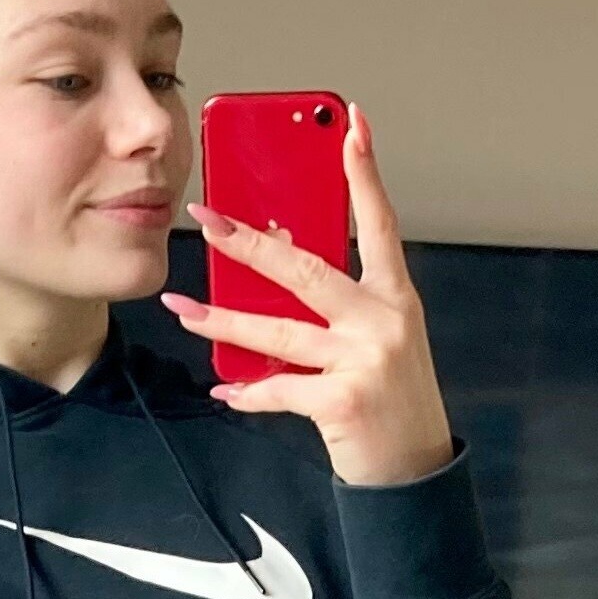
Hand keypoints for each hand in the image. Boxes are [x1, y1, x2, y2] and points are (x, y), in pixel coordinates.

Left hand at [157, 104, 454, 488]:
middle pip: (306, 269)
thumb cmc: (391, 402)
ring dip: (221, 320)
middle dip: (249, 242)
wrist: (416, 473)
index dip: (365, 173)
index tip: (351, 125)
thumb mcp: (379, 342)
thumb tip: (280, 263)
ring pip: (278, 332)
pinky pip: (280, 390)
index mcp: (395, 298)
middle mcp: (384, 322)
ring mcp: (365, 361)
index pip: (379, 223)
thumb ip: (340, 306)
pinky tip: (225, 388)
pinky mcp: (344, 402)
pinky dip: (248, 392)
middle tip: (206, 219)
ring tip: (181, 310)